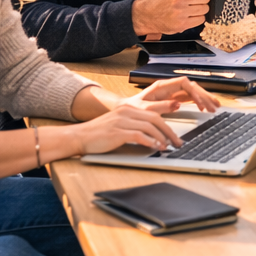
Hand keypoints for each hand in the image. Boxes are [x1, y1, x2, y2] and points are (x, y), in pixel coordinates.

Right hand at [66, 102, 189, 154]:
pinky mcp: (117, 132)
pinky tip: (155, 147)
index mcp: (128, 108)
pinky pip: (139, 135)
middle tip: (177, 143)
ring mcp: (121, 121)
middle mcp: (126, 111)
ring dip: (162, 138)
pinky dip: (150, 141)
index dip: (167, 125)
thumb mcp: (118, 126)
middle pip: (155, 119)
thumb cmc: (98, 135)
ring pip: (149, 126)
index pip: (154, 114)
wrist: (78, 137)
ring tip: (168, 147)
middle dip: (169, 132)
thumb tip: (154, 138)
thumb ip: (134, 128)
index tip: (175, 136)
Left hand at [125, 76, 220, 115]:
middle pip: (192, 86)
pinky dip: (199, 102)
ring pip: (193, 92)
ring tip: (215, 106)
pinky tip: (205, 107)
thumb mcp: (144, 110)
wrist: (125, 110)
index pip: (185, 83)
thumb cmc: (132, 109)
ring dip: (204, 98)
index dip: (195, 92)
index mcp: (162, 86)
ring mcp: (172, 93)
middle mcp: (169, 87)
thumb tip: (177, 104)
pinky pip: (190, 98)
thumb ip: (160, 106)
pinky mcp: (173, 99)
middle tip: (214, 106)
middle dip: (204, 95)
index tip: (200, 104)